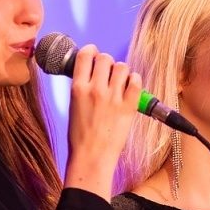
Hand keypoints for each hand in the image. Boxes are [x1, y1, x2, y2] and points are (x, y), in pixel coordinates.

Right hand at [64, 46, 142, 197]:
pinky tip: (131, 87)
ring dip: (122, 72)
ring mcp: (113, 98)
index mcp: (78, 88)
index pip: (85, 55)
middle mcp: (95, 89)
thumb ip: (82, 88)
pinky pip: (136, 81)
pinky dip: (135, 80)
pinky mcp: (129, 107)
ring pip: (122, 67)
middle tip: (108, 74)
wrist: (92, 157)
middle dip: (107, 63)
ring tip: (120, 83)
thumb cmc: (80, 136)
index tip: (94, 55)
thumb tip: (92, 75)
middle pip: (105, 58)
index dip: (91, 52)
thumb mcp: (73, 106)